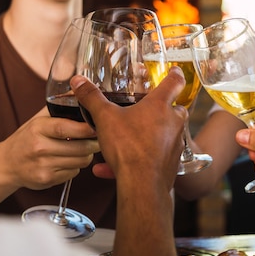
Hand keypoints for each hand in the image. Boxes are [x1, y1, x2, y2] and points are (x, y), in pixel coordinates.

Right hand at [0, 106, 98, 189]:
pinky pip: (74, 172)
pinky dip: (76, 166)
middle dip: (94, 142)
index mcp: (38, 128)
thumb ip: (58, 107)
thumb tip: (80, 90)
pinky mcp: (47, 180)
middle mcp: (39, 147)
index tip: (98, 125)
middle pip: (79, 147)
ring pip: (80, 161)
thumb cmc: (27, 138)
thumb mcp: (38, 119)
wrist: (6, 164)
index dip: (85, 128)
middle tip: (100, 137)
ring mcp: (43, 166)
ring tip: (83, 147)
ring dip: (87, 154)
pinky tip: (68, 160)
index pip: (65, 127)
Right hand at [71, 66, 187, 190]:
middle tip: (145, 108)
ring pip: (166, 133)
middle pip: (175, 108)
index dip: (175, 73)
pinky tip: (112, 168)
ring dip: (148, 134)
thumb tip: (78, 81)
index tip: (174, 70)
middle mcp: (174, 122)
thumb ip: (91, 97)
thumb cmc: (128, 147)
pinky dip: (140, 158)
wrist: (142, 185)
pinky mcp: (173, 162)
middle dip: (162, 108)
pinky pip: (155, 155)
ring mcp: (176, 143)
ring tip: (124, 140)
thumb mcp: (105, 118)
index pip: (175, 81)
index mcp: (160, 105)